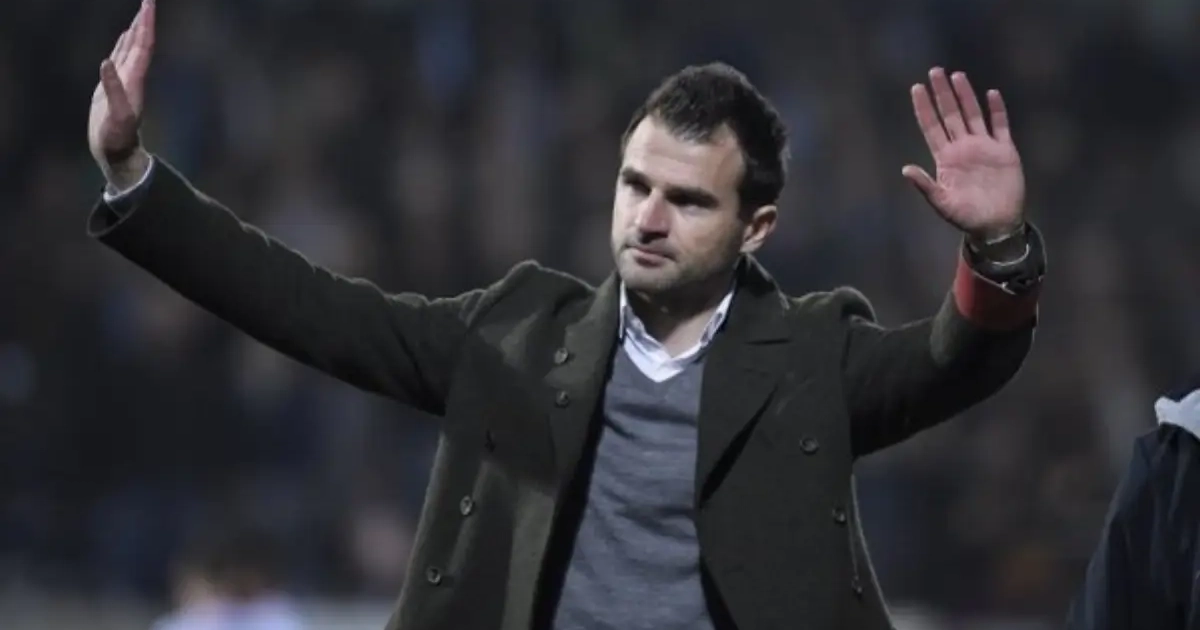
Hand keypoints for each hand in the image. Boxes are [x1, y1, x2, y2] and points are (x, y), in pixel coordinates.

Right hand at [88, 0, 155, 189]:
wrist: (116, 151)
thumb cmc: (117, 137)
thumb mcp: (116, 115)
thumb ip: (113, 90)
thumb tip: (106, 63)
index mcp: (135, 80)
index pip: (143, 46)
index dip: (146, 26)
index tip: (148, 5)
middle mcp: (133, 76)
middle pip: (140, 44)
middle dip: (144, 22)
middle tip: (147, 1)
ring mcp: (124, 80)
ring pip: (132, 49)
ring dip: (136, 30)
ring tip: (140, 13)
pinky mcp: (114, 85)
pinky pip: (121, 58)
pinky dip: (123, 43)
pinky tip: (124, 36)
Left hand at [902, 68, 1024, 241]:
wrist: (995, 225)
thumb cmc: (966, 217)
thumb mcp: (942, 203)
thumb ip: (925, 186)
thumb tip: (905, 170)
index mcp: (946, 158)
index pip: (932, 127)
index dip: (924, 108)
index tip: (916, 88)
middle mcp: (963, 148)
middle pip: (950, 115)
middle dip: (942, 94)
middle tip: (934, 71)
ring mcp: (984, 147)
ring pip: (973, 115)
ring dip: (965, 96)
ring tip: (956, 75)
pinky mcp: (1005, 151)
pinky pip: (1001, 126)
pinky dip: (997, 110)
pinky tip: (991, 93)